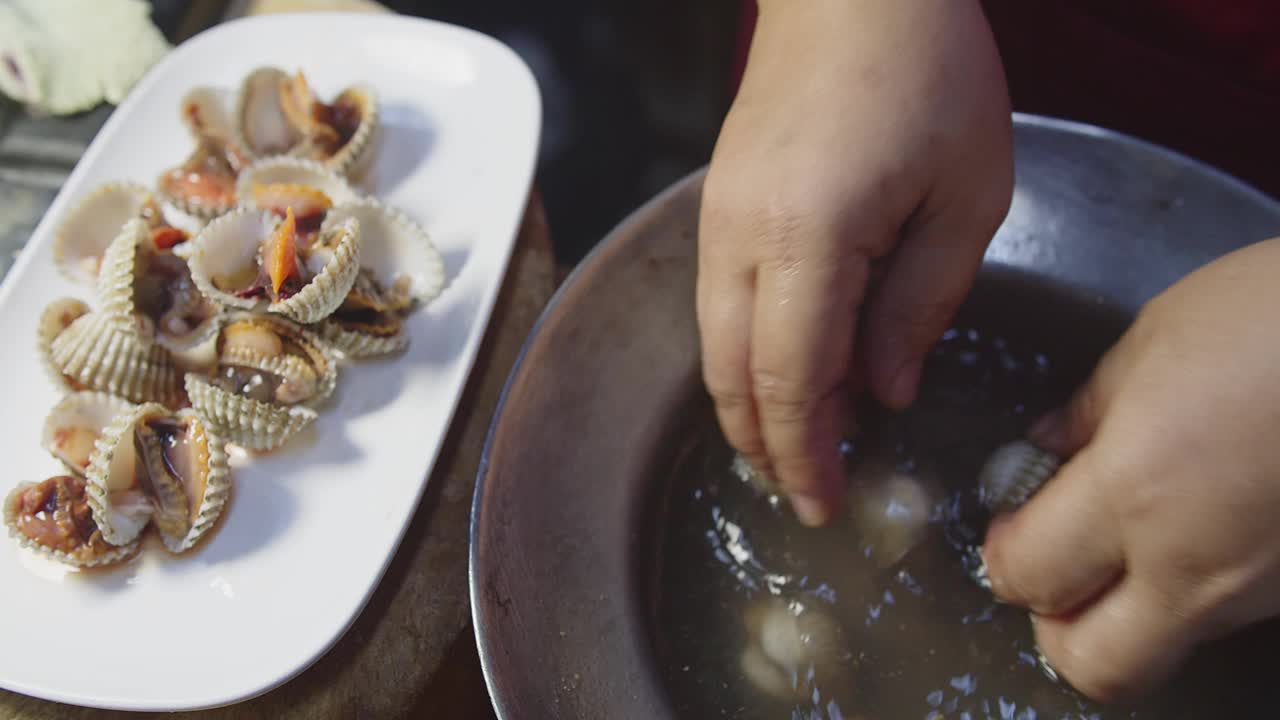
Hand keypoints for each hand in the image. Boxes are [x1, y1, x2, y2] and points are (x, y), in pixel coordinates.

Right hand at [697, 0, 1013, 524]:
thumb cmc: (928, 74)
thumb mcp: (964, 197)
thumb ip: (920, 306)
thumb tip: (886, 394)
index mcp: (809, 238)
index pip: (792, 381)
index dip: (807, 455)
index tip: (826, 506)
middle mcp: (740, 238)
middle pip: (733, 377)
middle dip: (768, 448)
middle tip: (809, 496)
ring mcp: (717, 220)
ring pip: (711, 347)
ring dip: (750, 408)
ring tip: (797, 448)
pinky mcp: (717, 206)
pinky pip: (716, 307)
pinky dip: (743, 359)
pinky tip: (785, 372)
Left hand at [982, 236, 1279, 702]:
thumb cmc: (1277, 315)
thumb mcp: (1157, 338)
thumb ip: (1087, 409)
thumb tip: (1043, 448)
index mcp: (1136, 492)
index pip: (1028, 574)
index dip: (1003, 554)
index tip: (1009, 524)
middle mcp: (1197, 563)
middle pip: (1093, 662)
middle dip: (1056, 626)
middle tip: (1056, 567)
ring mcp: (1262, 589)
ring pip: (1166, 645)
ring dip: (1129, 612)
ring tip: (1134, 536)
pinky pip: (1229, 615)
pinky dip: (1196, 588)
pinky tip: (1206, 521)